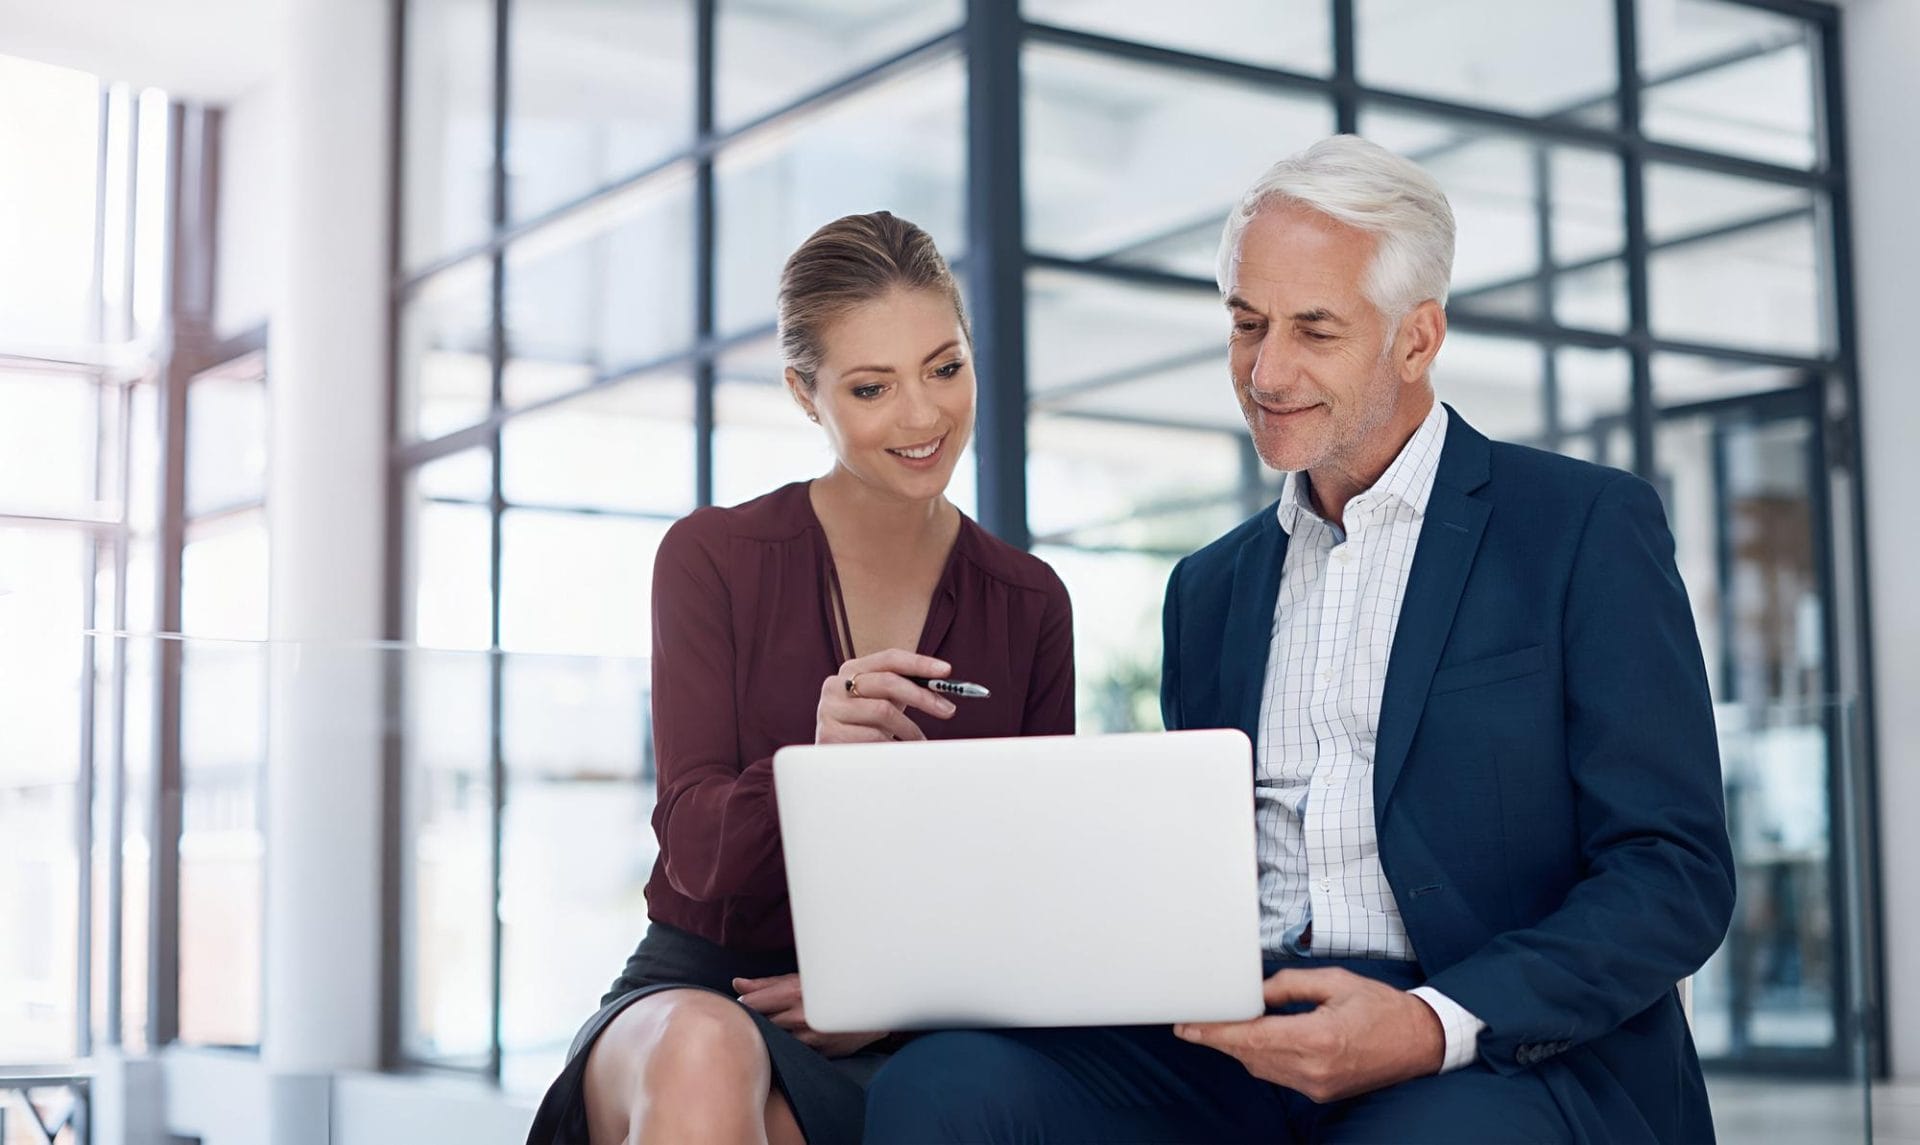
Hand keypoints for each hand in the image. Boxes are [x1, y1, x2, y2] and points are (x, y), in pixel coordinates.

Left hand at [732, 973, 886, 1057]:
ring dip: (772, 1034)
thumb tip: (737, 984)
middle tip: (759, 1017)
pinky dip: (788, 1045)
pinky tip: (792, 1037)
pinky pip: (793, 1051)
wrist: (871, 1004)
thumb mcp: (800, 978)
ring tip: (779, 1025)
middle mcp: (798, 1016)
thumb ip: (767, 984)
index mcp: (793, 992)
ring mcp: (808, 1037)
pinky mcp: (817, 1052)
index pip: (751, 1004)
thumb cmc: (832, 985)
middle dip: (756, 1021)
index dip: (745, 1006)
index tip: (746, 1006)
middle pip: (760, 1024)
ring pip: (775, 1040)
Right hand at [815, 649, 956, 743]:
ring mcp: (830, 709)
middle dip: (922, 697)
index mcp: (852, 669)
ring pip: (883, 712)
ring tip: (917, 739)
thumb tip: (942, 691)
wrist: (832, 755)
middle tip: (947, 710)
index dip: (920, 662)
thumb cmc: (864, 724)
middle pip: (888, 682)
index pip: (889, 658)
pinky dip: (892, 744)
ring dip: (909, 728)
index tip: (946, 671)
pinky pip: (873, 738)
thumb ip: (905, 689)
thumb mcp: (882, 700)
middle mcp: (836, 685)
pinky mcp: (830, 734)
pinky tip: (895, 748)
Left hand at [1174, 968, 1445, 1103]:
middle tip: (1191, 1023)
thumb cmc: (1381, 1007)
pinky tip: (1250, 1041)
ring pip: (1260, 1068)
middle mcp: (1315, 1069)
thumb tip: (1255, 991)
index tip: (1189, 1024)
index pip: (1252, 1037)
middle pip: (1250, 1056)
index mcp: (1318, 1038)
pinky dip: (1260, 1058)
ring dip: (1238, 1049)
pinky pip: (1278, 1075)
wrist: (1420, 1042)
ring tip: (1217, 1027)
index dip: (1216, 1031)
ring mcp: (1318, 1086)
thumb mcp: (1335, 982)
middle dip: (1219, 1038)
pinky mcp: (1321, 1092)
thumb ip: (1289, 985)